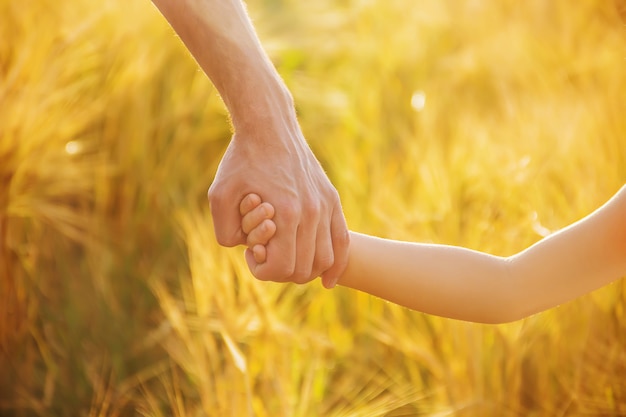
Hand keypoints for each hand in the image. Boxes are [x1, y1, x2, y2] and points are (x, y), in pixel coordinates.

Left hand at [208, 119, 349, 287]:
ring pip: (325, 260)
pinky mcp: (332, 199)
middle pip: (304, 269)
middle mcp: (311, 213)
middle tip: (266, 252)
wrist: (269, 126)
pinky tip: (329, 280)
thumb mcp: (219, 196)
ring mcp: (325, 206)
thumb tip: (248, 251)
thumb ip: (226, 234)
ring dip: (306, 270)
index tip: (252, 253)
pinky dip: (337, 265)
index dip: (262, 270)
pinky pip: (344, 241)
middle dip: (281, 271)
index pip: (281, 268)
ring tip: (288, 256)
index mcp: (285, 214)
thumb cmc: (241, 160)